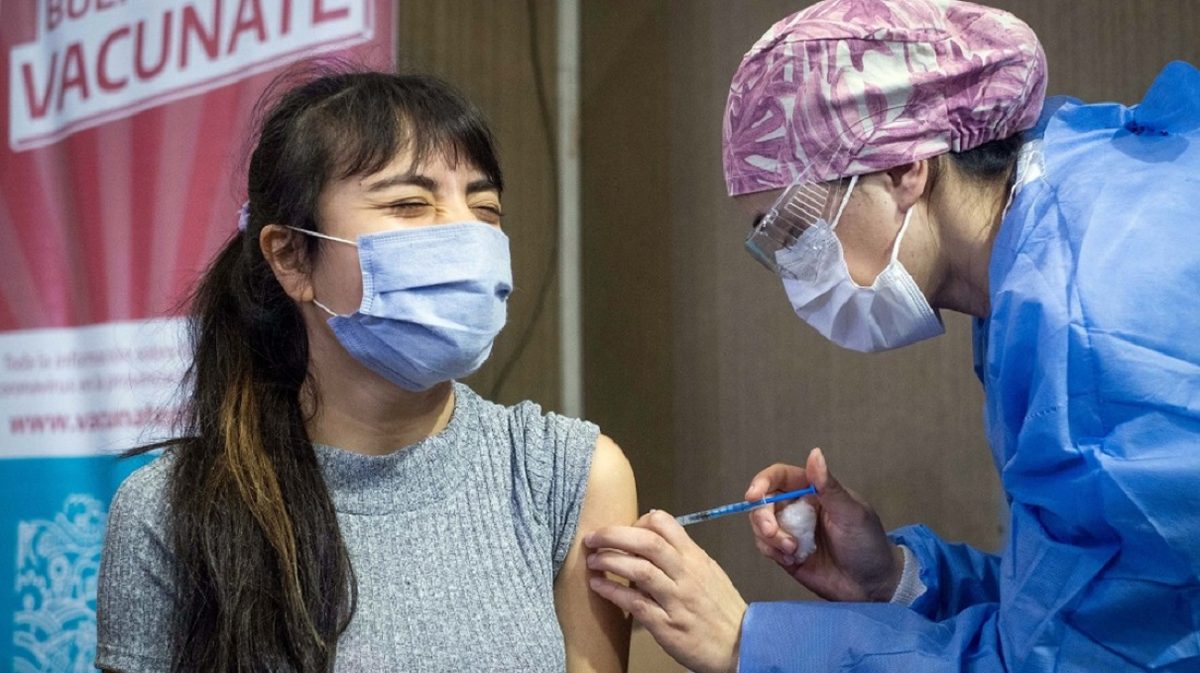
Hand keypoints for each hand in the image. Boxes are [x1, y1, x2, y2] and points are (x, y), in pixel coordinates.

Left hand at [584, 511, 745, 672]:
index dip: (637, 521)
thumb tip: (653, 536)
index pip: (664, 524)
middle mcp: (687, 575)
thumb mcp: (709, 573)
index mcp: (695, 559)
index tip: (623, 530)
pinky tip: (598, 586)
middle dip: (614, 535)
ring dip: (610, 561)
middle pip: (647, 542)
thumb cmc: (722, 610)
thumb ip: (683, 555)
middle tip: (593, 537)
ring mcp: (677, 600)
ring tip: (593, 560)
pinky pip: (635, 603)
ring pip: (639, 570)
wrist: (742, 645)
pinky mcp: (667, 625)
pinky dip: (613, 591)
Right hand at [746, 447, 902, 602]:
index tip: (754, 496)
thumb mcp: (851, 513)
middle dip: (763, 517)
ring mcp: (791, 531)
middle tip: (772, 533)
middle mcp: (798, 508)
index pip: (779, 477)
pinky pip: (765, 547)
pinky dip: (772, 552)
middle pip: (763, 502)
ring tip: (792, 550)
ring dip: (770, 538)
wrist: (872, 586)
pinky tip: (792, 559)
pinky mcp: (786, 553)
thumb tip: (815, 453)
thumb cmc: (868, 544)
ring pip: (760, 525)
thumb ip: (828, 486)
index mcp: (813, 490)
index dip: (762, 483)